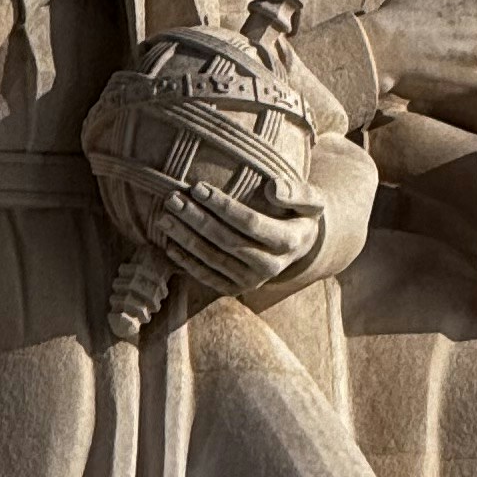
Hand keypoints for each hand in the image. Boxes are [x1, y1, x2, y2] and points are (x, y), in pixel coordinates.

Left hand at [144, 180, 324, 298]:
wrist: (300, 245)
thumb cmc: (299, 214)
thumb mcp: (311, 200)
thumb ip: (298, 192)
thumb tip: (273, 188)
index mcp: (288, 241)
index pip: (250, 223)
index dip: (223, 206)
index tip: (198, 187)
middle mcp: (271, 266)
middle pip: (226, 241)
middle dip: (196, 219)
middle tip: (172, 199)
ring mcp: (252, 281)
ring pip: (213, 259)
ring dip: (186, 239)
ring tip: (165, 217)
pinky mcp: (237, 288)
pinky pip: (208, 277)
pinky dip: (187, 262)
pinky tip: (169, 245)